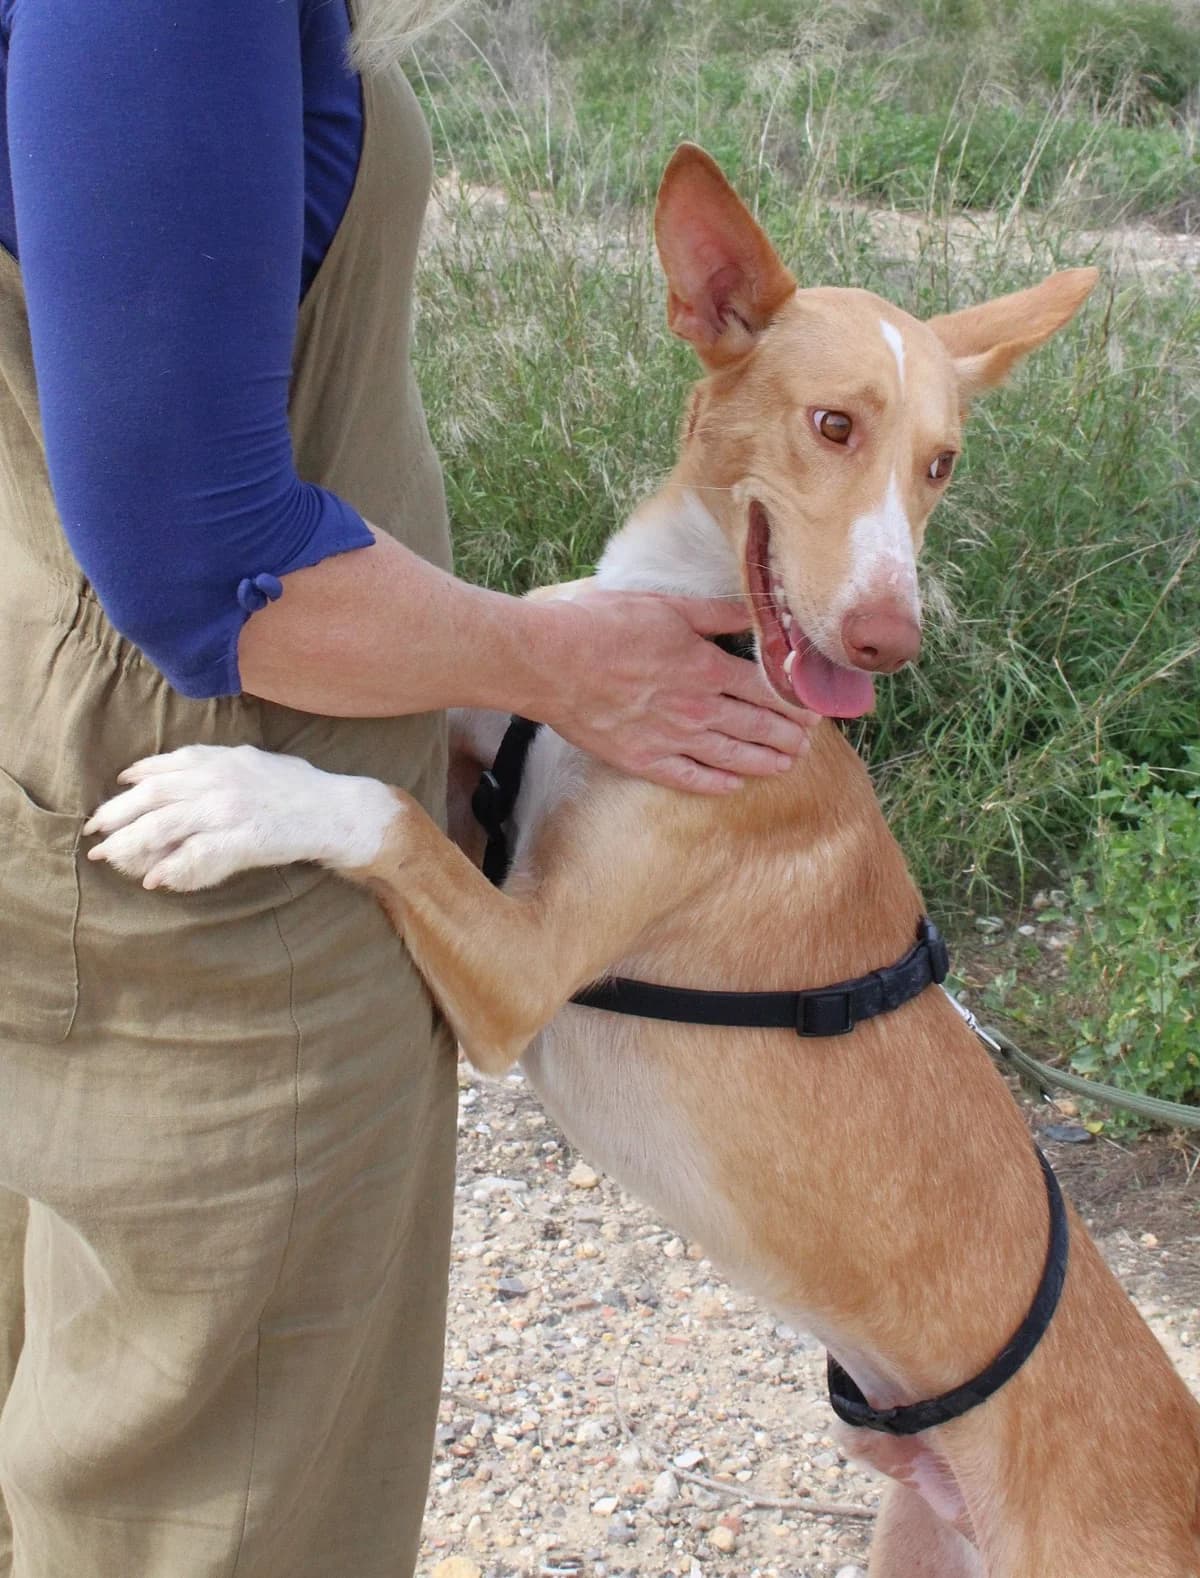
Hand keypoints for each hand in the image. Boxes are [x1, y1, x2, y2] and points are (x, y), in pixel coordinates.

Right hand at [531, 588, 818, 793]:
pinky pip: (689, 778)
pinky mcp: (642, 759)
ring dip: (764, 762)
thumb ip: (718, 614)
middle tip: (808, 744)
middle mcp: (696, 708)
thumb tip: (759, 610)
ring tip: (786, 766)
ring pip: (732, 756)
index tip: (813, 710)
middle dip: (788, 737)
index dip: (795, 702)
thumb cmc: (602, 625)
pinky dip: (716, 784)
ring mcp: (671, 738)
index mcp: (705, 667)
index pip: (767, 690)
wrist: (550, 661)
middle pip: (757, 727)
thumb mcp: (668, 606)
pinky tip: (733, 786)